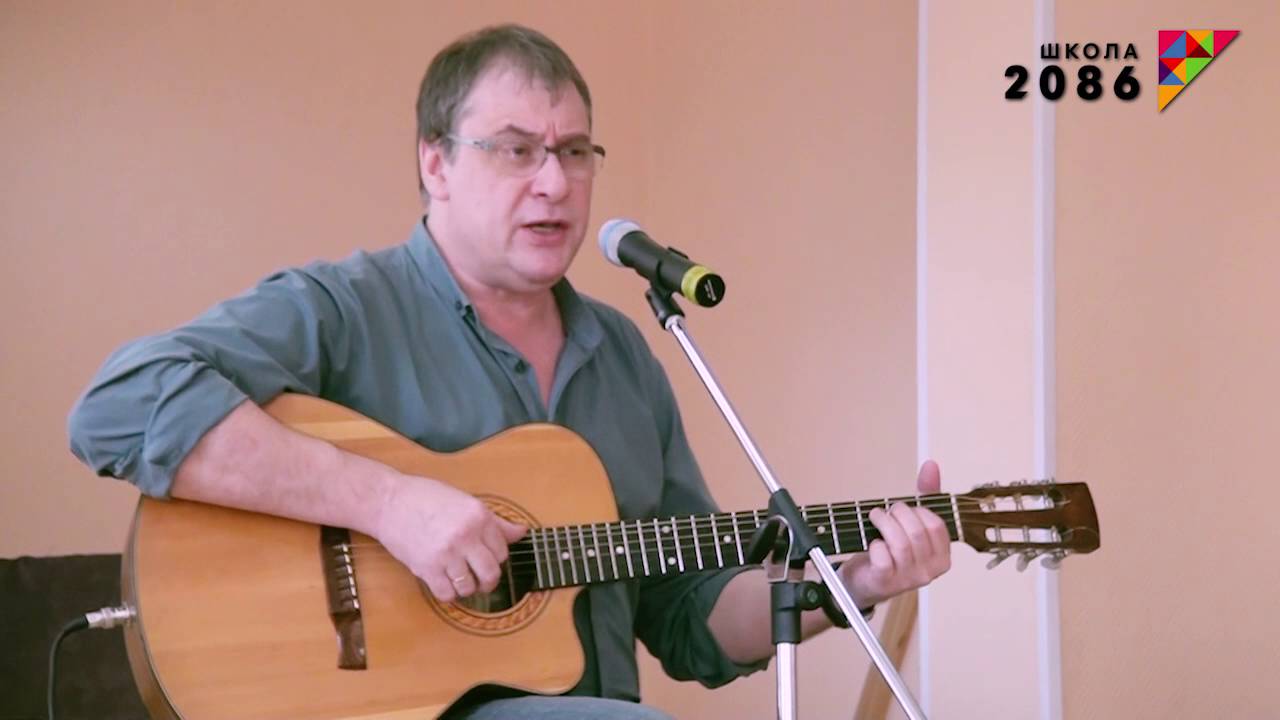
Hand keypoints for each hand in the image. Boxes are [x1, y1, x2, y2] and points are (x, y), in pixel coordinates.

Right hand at [374, 474, 526, 602]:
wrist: (389, 502)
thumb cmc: (426, 498)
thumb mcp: (466, 502)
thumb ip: (494, 521)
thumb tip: (522, 532)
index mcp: (479, 516)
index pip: (502, 550)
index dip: (496, 557)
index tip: (488, 558)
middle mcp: (465, 535)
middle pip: (491, 572)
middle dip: (489, 581)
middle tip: (483, 580)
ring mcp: (446, 554)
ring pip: (470, 586)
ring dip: (468, 588)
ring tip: (462, 580)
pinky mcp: (426, 568)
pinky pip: (447, 594)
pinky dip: (449, 594)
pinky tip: (445, 584)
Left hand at [836, 460, 950, 607]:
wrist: (864, 581)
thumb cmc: (891, 550)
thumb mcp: (911, 523)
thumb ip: (925, 496)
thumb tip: (931, 465)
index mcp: (942, 557)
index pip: (936, 526)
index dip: (918, 511)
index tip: (903, 509)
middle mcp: (930, 571)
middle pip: (917, 532)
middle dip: (898, 513)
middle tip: (886, 511)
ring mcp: (908, 579)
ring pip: (900, 542)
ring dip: (883, 523)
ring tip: (875, 518)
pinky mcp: (886, 581)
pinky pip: (883, 556)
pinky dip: (875, 544)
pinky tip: (873, 543)